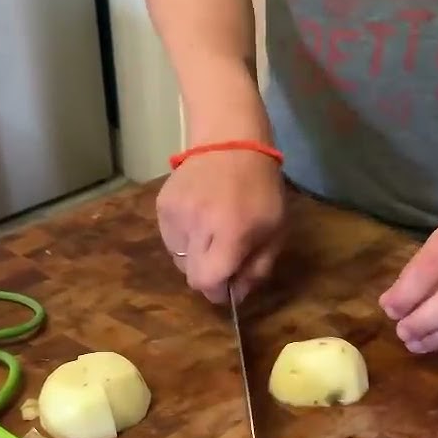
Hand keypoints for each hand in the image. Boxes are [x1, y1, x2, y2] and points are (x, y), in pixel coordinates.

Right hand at [156, 150, 285, 303]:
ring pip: (179, 260)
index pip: (208, 282)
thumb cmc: (260, 189)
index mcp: (230, 233)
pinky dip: (184, 240)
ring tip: (212, 233)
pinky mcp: (162, 206)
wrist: (230, 140)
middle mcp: (198, 225)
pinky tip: (199, 219)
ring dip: (195, 257)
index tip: (229, 285)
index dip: (219, 291)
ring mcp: (176, 215)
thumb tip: (236, 296)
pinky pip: (170, 240)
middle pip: (192, 277)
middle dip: (209, 276)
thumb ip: (258, 269)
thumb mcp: (275, 231)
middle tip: (223, 259)